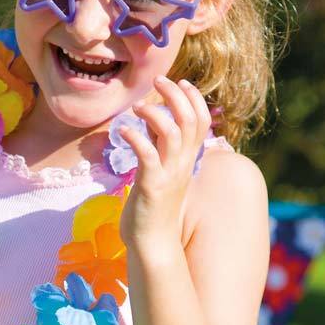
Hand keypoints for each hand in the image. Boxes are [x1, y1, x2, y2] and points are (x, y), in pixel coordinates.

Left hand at [118, 77, 211, 252]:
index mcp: (187, 160)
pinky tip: (123, 131)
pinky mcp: (151, 186)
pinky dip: (135, 137)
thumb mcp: (164, 171)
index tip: (180, 81)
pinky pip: (147, 155)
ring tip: (138, 107)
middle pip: (189, 119)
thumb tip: (155, 121)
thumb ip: (162, 147)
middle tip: (158, 81)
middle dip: (175, 95)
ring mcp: (168, 175)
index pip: (202, 120)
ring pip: (171, 133)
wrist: (153, 243)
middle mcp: (183, 164)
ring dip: (154, 113)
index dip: (194, 97)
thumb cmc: (154, 207)